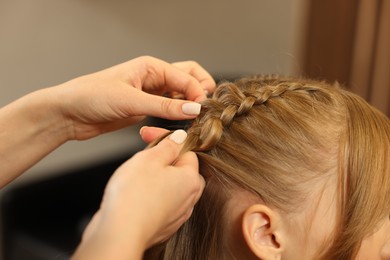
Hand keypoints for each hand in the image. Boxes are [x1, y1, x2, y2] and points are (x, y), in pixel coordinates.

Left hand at [54, 56, 214, 139]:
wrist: (69, 113)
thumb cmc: (92, 97)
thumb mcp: (131, 101)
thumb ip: (164, 106)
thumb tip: (194, 109)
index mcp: (151, 67)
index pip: (187, 76)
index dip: (198, 93)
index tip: (201, 111)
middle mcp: (154, 77)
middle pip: (189, 78)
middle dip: (200, 90)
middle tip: (203, 109)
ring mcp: (151, 92)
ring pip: (181, 93)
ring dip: (190, 104)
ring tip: (193, 119)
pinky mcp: (145, 107)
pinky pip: (170, 107)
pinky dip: (178, 114)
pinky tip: (179, 123)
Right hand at [73, 130, 204, 259]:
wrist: (119, 232)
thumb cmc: (134, 196)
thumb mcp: (150, 158)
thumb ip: (168, 146)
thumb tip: (180, 138)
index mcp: (191, 180)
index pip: (187, 152)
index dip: (167, 141)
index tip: (149, 136)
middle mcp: (188, 199)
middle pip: (180, 171)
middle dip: (163, 160)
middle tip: (143, 156)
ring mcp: (176, 215)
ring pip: (170, 188)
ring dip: (156, 178)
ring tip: (135, 175)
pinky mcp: (162, 226)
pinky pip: (160, 204)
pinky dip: (150, 196)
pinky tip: (134, 194)